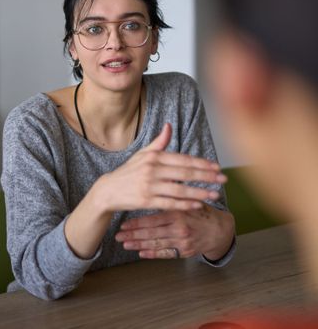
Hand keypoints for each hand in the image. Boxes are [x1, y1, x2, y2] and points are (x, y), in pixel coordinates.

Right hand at [96, 123, 226, 212]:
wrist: (108, 190)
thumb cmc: (129, 171)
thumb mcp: (142, 154)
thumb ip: (159, 142)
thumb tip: (169, 126)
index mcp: (154, 157)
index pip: (183, 159)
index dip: (201, 163)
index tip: (216, 167)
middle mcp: (152, 170)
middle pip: (185, 174)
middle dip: (206, 177)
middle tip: (223, 179)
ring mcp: (149, 186)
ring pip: (180, 190)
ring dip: (200, 192)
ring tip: (215, 194)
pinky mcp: (146, 201)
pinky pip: (170, 203)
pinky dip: (186, 204)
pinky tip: (198, 205)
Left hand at [115, 206, 234, 260]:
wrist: (219, 230)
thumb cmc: (201, 211)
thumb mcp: (188, 199)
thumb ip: (172, 195)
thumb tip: (154, 183)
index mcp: (178, 213)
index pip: (153, 218)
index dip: (137, 222)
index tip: (124, 223)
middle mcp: (179, 228)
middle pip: (151, 233)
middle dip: (133, 235)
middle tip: (119, 235)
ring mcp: (182, 241)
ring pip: (156, 243)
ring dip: (139, 244)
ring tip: (125, 244)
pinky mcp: (185, 251)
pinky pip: (166, 253)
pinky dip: (153, 253)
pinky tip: (141, 252)